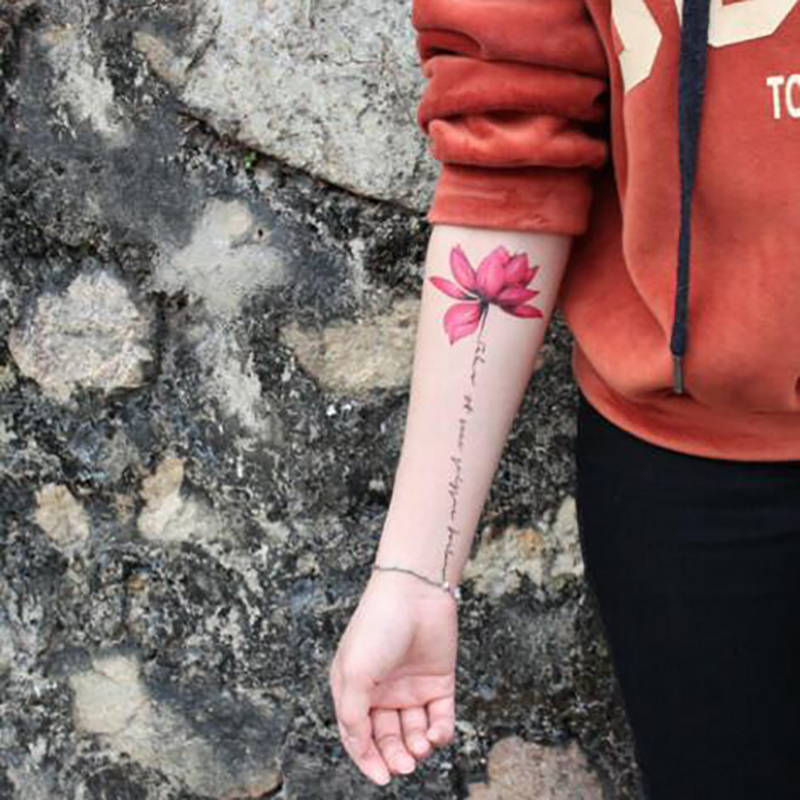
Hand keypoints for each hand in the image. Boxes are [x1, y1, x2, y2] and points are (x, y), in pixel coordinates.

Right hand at [328, 568, 458, 784]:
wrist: (414, 593)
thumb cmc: (376, 627)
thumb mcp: (354, 674)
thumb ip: (353, 715)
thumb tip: (361, 748)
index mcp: (355, 689)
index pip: (358, 735)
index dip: (368, 759)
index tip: (382, 777)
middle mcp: (383, 692)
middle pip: (388, 738)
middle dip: (395, 756)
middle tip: (404, 765)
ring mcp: (411, 687)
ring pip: (414, 732)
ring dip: (417, 747)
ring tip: (421, 747)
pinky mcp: (439, 682)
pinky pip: (440, 717)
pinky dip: (440, 732)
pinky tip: (436, 734)